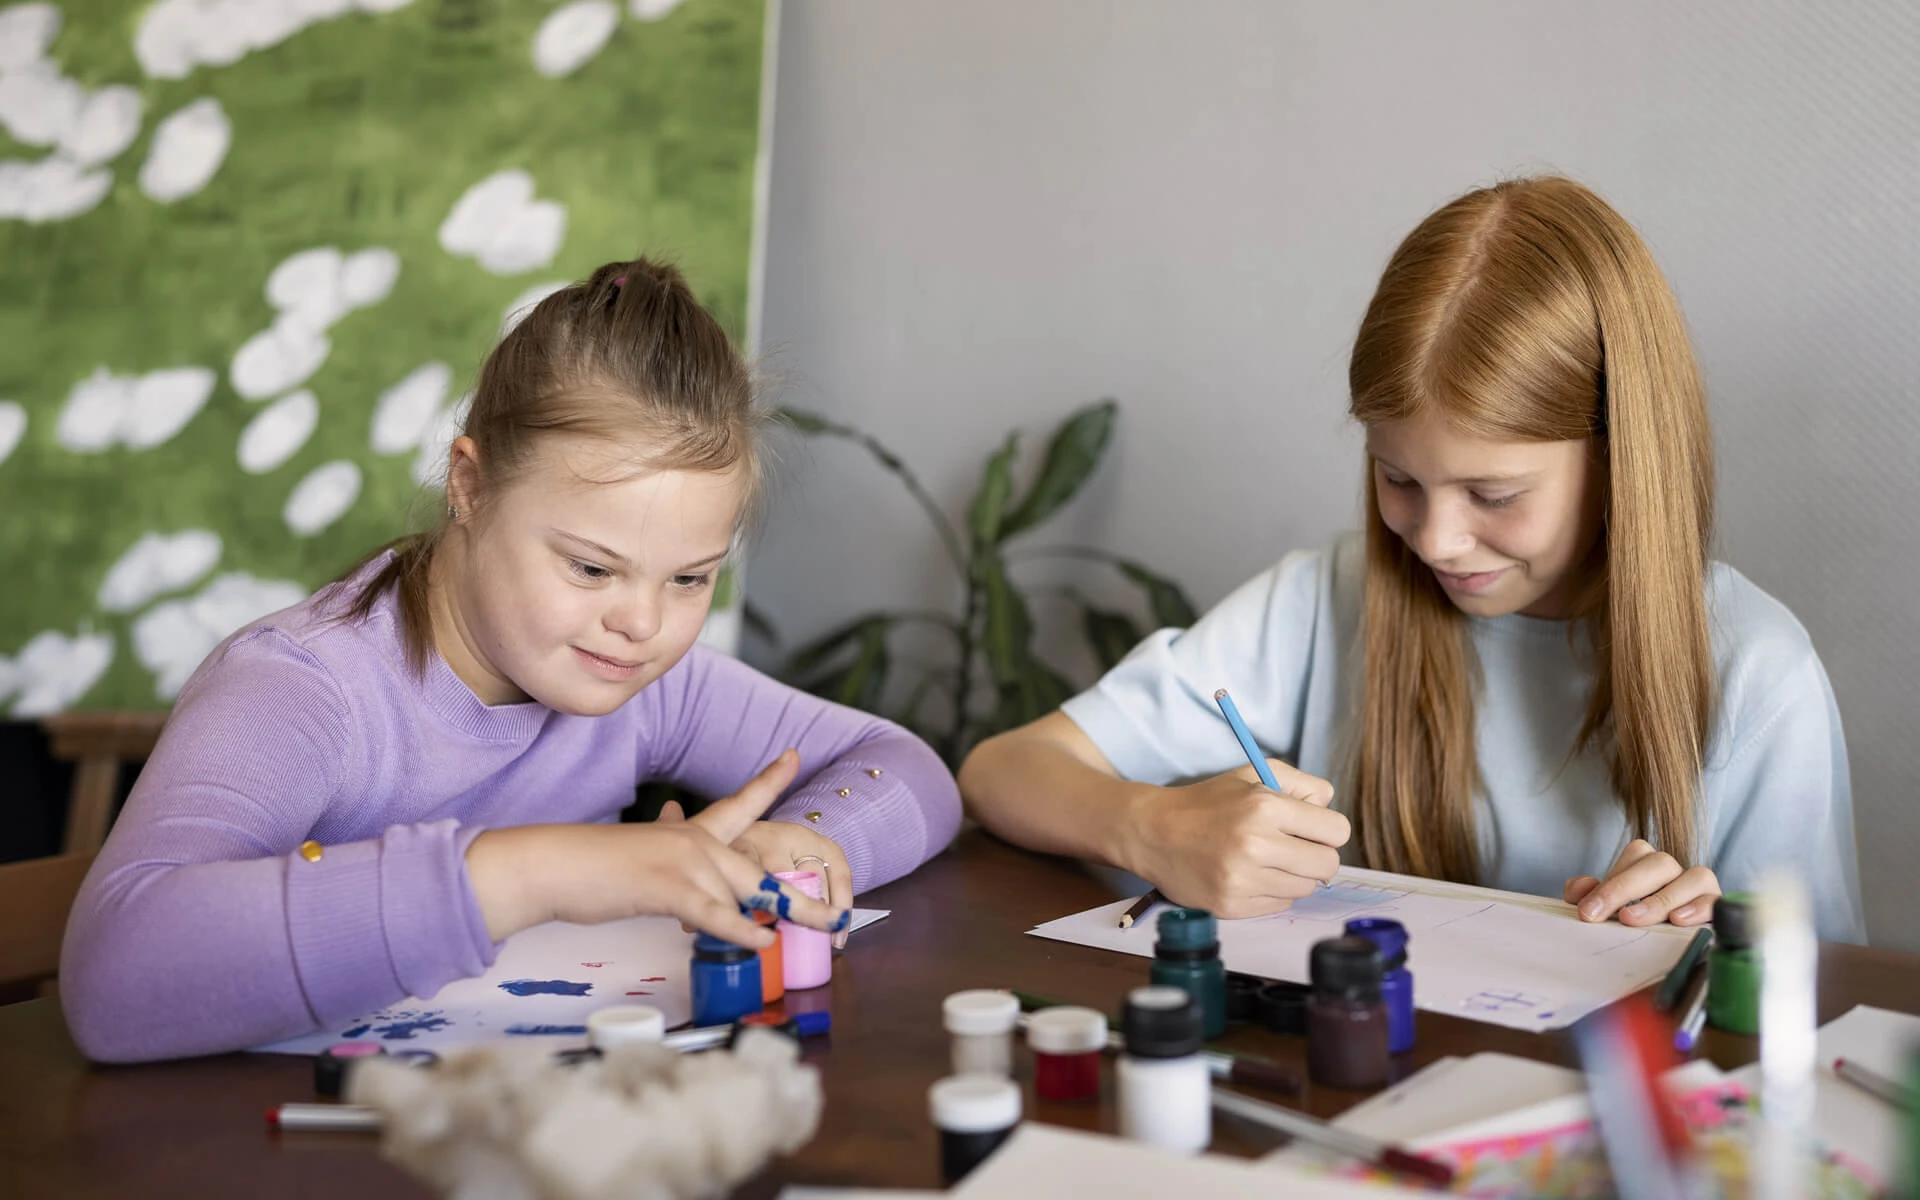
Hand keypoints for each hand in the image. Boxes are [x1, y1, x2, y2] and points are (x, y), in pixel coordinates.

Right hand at [466, 750, 850, 946]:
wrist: (553, 864)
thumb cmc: (591, 869)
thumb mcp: (643, 861)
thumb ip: (675, 871)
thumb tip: (686, 870)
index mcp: (689, 831)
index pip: (740, 803)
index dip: (770, 781)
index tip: (795, 754)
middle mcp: (695, 841)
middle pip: (761, 868)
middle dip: (803, 897)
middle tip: (839, 913)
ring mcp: (684, 862)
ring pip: (746, 893)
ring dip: (780, 920)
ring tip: (812, 937)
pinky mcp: (669, 888)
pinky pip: (716, 913)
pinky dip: (742, 930)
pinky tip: (764, 941)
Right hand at [1125, 760, 1347, 919]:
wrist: (1153, 832)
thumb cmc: (1208, 802)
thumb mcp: (1253, 773)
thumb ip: (1302, 784)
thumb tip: (1329, 808)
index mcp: (1264, 807)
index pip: (1337, 831)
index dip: (1327, 829)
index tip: (1310, 829)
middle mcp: (1255, 845)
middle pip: (1328, 865)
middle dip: (1316, 855)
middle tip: (1293, 848)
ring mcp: (1242, 880)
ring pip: (1306, 889)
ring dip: (1293, 875)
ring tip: (1267, 860)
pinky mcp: (1231, 906)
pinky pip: (1280, 905)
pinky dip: (1271, 891)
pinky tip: (1250, 875)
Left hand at [1563, 839, 1719, 927]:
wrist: (1666, 949)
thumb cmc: (1632, 921)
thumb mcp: (1606, 908)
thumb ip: (1588, 895)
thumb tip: (1581, 888)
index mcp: (1647, 863)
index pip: (1635, 856)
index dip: (1611, 882)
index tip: (1589, 912)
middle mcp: (1675, 870)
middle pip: (1660, 863)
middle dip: (1628, 889)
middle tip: (1611, 916)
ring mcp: (1700, 887)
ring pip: (1694, 877)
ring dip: (1663, 899)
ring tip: (1636, 920)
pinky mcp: (1717, 907)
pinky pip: (1716, 900)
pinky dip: (1699, 908)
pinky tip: (1679, 920)